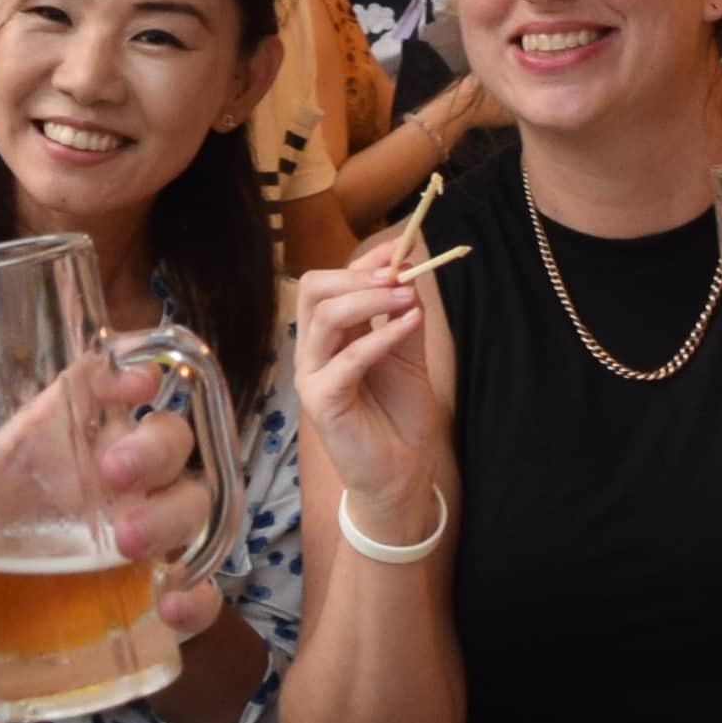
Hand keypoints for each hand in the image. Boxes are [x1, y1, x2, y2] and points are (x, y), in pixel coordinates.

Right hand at [286, 234, 448, 507]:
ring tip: (408, 299)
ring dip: (370, 300)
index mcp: (331, 336)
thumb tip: (409, 271)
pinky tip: (408, 326)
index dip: (366, 260)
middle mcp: (314, 351)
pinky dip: (379, 337)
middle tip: (398, 274)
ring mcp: (312, 376)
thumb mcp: (409, 356)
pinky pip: (346, 360)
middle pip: (313, 290)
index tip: (403, 248)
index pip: (332, 282)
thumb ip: (404, 317)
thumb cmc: (400, 417)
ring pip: (325, 317)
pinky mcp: (321, 402)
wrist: (402, 474)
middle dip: (357, 275)